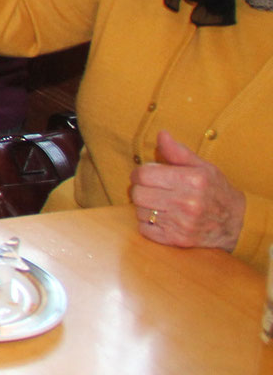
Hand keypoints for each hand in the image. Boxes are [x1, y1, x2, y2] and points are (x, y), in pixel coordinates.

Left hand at [130, 129, 247, 250]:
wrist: (236, 223)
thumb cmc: (216, 191)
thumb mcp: (203, 167)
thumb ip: (178, 152)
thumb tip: (161, 134)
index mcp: (192, 181)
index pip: (143, 175)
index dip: (140, 173)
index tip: (145, 175)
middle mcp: (187, 203)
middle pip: (138, 194)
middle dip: (140, 189)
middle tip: (151, 189)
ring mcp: (182, 224)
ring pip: (140, 211)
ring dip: (145, 207)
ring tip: (160, 203)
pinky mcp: (177, 240)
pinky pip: (145, 229)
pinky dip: (148, 223)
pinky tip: (162, 218)